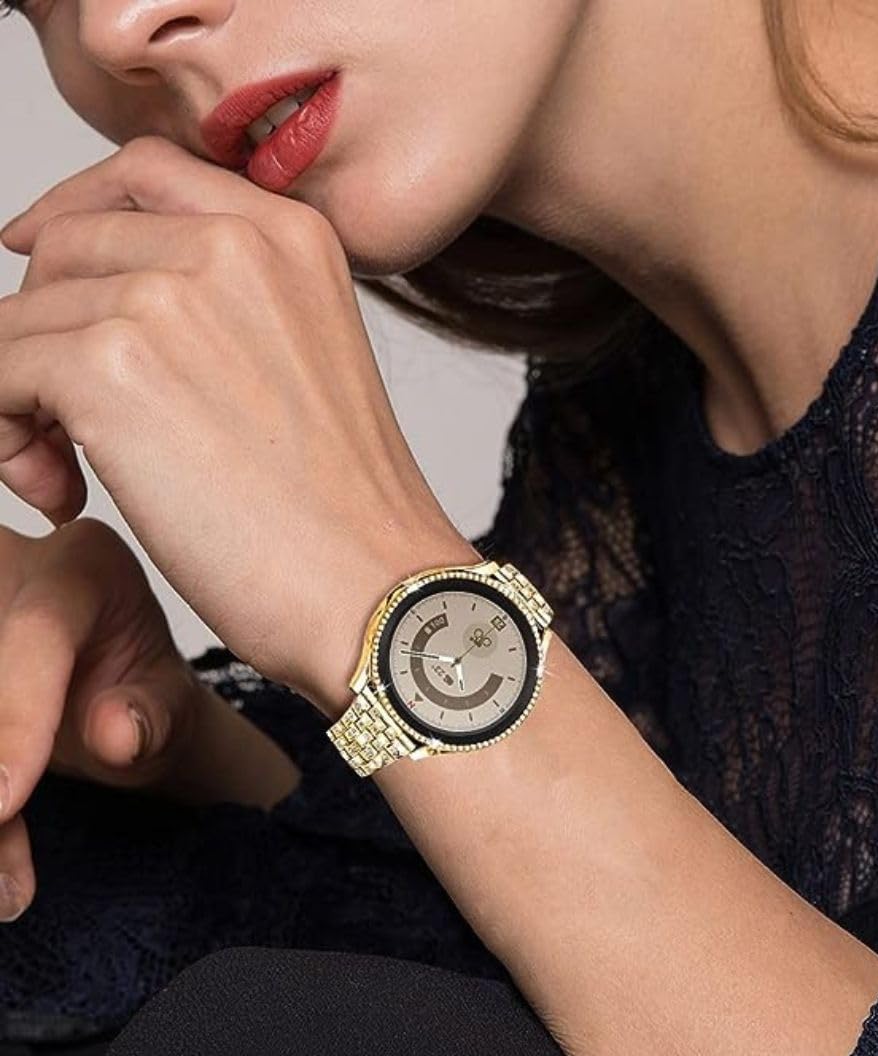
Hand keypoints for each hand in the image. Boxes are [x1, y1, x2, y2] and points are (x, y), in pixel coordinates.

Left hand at [0, 136, 475, 714]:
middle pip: (69, 248)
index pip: (145, 175)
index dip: (76, 213)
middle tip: (71, 435)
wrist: (373, 590)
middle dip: (47, 332)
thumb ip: (221, 310)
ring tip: (73, 480)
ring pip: (21, 316)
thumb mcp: (301, 367)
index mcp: (290, 238)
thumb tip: (95, 308)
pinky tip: (66, 496)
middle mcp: (231, 244)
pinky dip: (4, 434)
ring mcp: (170, 296)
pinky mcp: (111, 363)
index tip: (34, 260)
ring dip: (21, 398)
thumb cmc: (343, 514)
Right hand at [0, 518, 207, 920]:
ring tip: (9, 886)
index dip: (15, 719)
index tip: (3, 802)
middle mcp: (11, 570)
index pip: (38, 631)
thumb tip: (116, 734)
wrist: (119, 704)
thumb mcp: (173, 704)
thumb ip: (155, 715)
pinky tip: (5, 873)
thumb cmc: (149, 692)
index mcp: (85, 566)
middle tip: (5, 829)